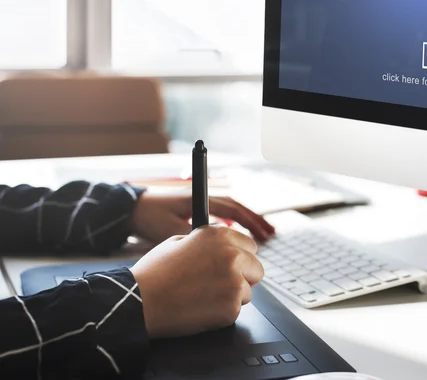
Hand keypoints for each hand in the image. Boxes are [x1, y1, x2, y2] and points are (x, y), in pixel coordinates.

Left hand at [129, 187, 274, 243]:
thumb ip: (195, 240)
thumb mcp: (171, 231)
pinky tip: (238, 238)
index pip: (232, 209)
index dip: (251, 221)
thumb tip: (217, 252)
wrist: (129, 210)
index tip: (264, 232)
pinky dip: (233, 226)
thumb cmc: (149, 218)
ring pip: (230, 213)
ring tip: (262, 234)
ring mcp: (199, 206)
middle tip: (271, 233)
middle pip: (236, 209)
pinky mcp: (194, 214)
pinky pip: (221, 217)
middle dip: (255, 221)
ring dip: (246, 223)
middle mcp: (202, 201)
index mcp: (199, 201)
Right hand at [131, 226, 263, 338]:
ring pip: (248, 291)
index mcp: (220, 235)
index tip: (232, 265)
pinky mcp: (232, 305)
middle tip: (219, 285)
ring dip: (232, 296)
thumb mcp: (179, 241)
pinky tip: (201, 309)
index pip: (250, 246)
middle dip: (242, 277)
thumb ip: (207, 242)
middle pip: (256, 268)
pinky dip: (223, 314)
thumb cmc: (155, 273)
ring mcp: (234, 280)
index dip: (240, 258)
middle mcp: (232, 254)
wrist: (141, 301)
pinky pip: (236, 310)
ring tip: (204, 297)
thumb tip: (222, 246)